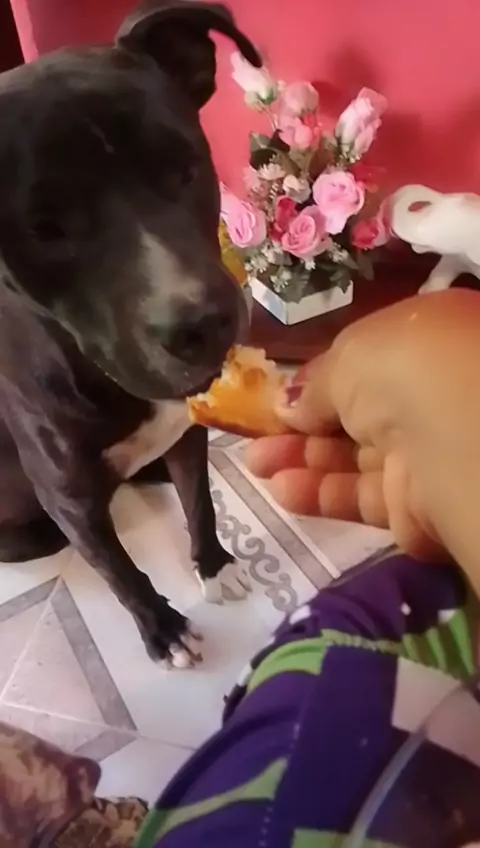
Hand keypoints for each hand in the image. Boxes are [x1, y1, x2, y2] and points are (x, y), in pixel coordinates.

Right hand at [245, 289, 479, 592]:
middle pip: (354, 414)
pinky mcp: (415, 505)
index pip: (364, 363)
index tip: (278, 395)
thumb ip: (313, 385)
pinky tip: (280, 489)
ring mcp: (425, 452)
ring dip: (300, 460)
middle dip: (300, 424)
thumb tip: (286, 404)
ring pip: (352, 457)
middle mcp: (429, 395)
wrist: (457, 441)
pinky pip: (360, 496)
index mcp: (424, 342)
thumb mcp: (348, 358)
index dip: (319, 379)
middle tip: (254, 435)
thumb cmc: (402, 371)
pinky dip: (320, 494)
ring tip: (254, 463)